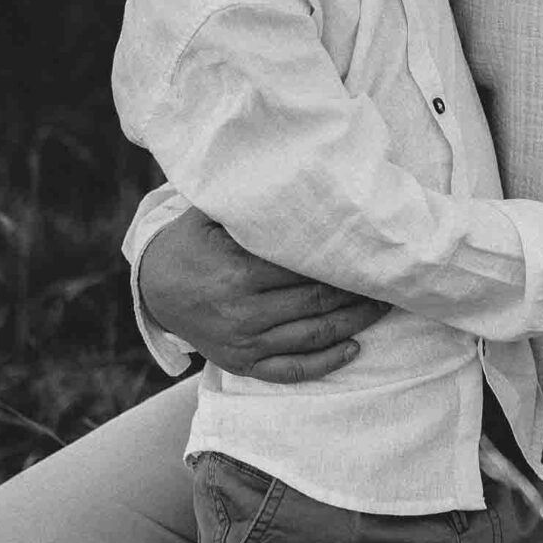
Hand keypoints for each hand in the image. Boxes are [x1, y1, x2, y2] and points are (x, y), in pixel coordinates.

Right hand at [138, 206, 387, 381]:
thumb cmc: (190, 243)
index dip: (342, 261)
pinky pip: (291, 370)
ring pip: (312, 336)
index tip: (370, 250)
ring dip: (354, 323)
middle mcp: (244, 313)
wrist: (153, 289)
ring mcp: (244, 343)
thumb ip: (247, 201)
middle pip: (317, 303)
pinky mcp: (243, 364)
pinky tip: (354, 348)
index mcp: (239, 274)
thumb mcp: (208, 214)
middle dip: (357, 291)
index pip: (306, 269)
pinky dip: (325, 363)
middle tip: (388, 277)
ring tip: (383, 306)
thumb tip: (290, 172)